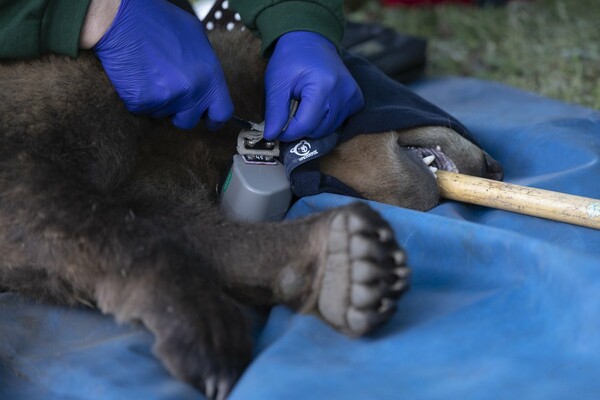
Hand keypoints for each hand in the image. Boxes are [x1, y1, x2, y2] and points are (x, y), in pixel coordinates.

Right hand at [87, 0, 232, 129]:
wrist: (122, 20)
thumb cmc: (159, 22)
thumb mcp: (196, 37)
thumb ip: (206, 66)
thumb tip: (207, 83)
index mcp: (210, 76)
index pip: (222, 112)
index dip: (214, 119)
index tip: (208, 121)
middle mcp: (193, 92)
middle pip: (189, 121)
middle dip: (180, 113)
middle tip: (169, 93)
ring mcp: (168, 100)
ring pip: (163, 115)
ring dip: (158, 103)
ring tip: (150, 75)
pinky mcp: (143, 103)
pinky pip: (142, 111)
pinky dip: (138, 99)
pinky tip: (137, 78)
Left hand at [263, 31, 363, 141]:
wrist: (310, 41)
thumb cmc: (291, 60)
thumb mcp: (276, 83)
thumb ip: (275, 112)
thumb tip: (271, 136)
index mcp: (323, 86)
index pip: (305, 125)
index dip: (287, 131)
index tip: (276, 127)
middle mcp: (343, 93)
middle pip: (317, 130)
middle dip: (299, 127)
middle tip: (290, 108)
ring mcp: (353, 97)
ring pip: (328, 130)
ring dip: (312, 124)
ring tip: (304, 104)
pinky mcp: (356, 100)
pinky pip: (338, 123)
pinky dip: (325, 120)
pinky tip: (317, 105)